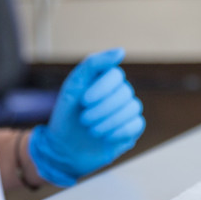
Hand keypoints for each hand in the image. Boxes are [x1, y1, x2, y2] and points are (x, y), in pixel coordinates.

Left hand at [30, 48, 144, 185]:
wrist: (63, 149)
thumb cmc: (67, 115)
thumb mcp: (73, 86)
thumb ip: (93, 64)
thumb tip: (121, 51)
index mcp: (106, 79)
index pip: (116, 75)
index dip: (102, 88)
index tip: (83, 101)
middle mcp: (120, 92)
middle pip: (125, 93)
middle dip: (102, 109)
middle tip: (84, 120)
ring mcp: (127, 111)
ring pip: (132, 108)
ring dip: (108, 121)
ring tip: (91, 130)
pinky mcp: (131, 129)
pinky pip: (136, 125)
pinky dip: (119, 131)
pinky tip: (104, 137)